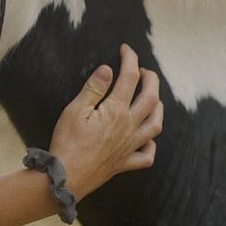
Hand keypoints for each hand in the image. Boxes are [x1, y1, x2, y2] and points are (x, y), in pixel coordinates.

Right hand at [49, 44, 162, 199]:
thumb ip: (94, 88)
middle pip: (151, 98)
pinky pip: (146, 155)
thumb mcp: (75, 110)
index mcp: (116, 111)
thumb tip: (108, 69)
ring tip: (153, 98)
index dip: (130, 59)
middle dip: (151, 79)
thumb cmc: (67, 142)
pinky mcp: (125, 163)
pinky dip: (150, 146)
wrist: (67, 176)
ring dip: (158, 108)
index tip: (125, 49)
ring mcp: (130, 146)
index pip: (129, 78)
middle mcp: (129, 127)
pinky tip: (146, 140)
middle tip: (143, 70)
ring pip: (156, 125)